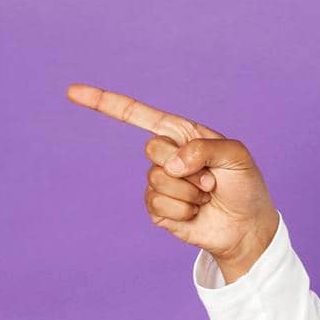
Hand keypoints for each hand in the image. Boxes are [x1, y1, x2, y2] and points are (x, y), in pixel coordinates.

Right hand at [65, 83, 278, 277]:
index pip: (139, 115)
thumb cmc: (244, 186)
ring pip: (157, 180)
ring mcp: (160, 182)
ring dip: (189, 192)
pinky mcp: (157, 208)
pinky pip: (157, 204)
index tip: (72, 92)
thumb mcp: (237, 156)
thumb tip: (170, 164)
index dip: (105, 102)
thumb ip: (205, 148)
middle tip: (212, 180)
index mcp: (183, 134)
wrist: (246, 227)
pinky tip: (196, 212)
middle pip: (153, 150)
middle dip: (187, 167)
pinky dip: (183, 210)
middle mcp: (168, 155)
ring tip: (206, 196)